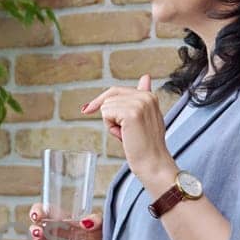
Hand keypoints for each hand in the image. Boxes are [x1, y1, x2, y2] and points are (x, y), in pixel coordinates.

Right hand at [28, 203, 102, 239]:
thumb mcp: (105, 227)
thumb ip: (97, 221)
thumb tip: (85, 221)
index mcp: (69, 222)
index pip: (48, 213)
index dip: (39, 212)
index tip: (37, 215)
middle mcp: (62, 236)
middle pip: (40, 230)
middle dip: (34, 230)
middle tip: (37, 233)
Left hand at [81, 73, 177, 192]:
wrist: (153, 163)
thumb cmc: (146, 145)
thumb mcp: (145, 117)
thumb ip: (141, 98)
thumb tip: (146, 76)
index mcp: (149, 95)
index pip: (116, 91)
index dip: (101, 100)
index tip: (86, 109)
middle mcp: (146, 96)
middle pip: (109, 97)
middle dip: (110, 116)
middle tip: (125, 132)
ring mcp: (140, 103)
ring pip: (106, 106)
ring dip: (111, 123)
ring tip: (127, 134)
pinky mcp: (131, 113)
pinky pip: (106, 113)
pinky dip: (110, 127)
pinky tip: (124, 135)